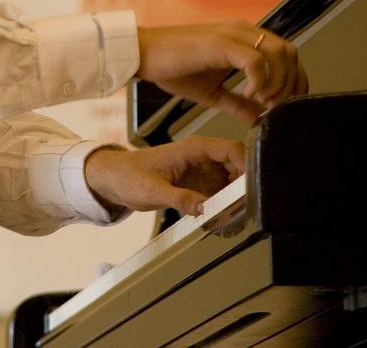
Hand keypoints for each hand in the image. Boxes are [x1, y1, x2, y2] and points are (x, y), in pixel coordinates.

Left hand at [84, 136, 244, 216]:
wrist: (114, 179)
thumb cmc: (129, 176)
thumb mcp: (154, 191)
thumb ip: (181, 199)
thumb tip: (206, 208)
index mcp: (194, 148)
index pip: (232, 149)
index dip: (247, 165)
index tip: (253, 186)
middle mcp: (202, 157)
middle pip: (237, 165)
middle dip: (245, 184)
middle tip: (247, 207)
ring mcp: (202, 170)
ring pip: (231, 180)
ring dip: (236, 196)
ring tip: (237, 216)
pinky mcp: (198, 184)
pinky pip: (219, 192)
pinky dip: (224, 204)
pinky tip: (224, 218)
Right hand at [137, 21, 307, 124]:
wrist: (142, 54)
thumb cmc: (172, 68)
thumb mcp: (212, 93)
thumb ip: (238, 103)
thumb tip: (260, 116)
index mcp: (242, 40)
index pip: (286, 55)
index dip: (294, 81)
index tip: (285, 105)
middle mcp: (242, 32)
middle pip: (289, 52)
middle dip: (291, 84)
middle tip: (275, 107)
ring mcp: (232, 35)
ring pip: (278, 53)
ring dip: (277, 82)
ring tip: (262, 101)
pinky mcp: (220, 43)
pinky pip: (254, 60)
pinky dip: (258, 81)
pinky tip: (247, 94)